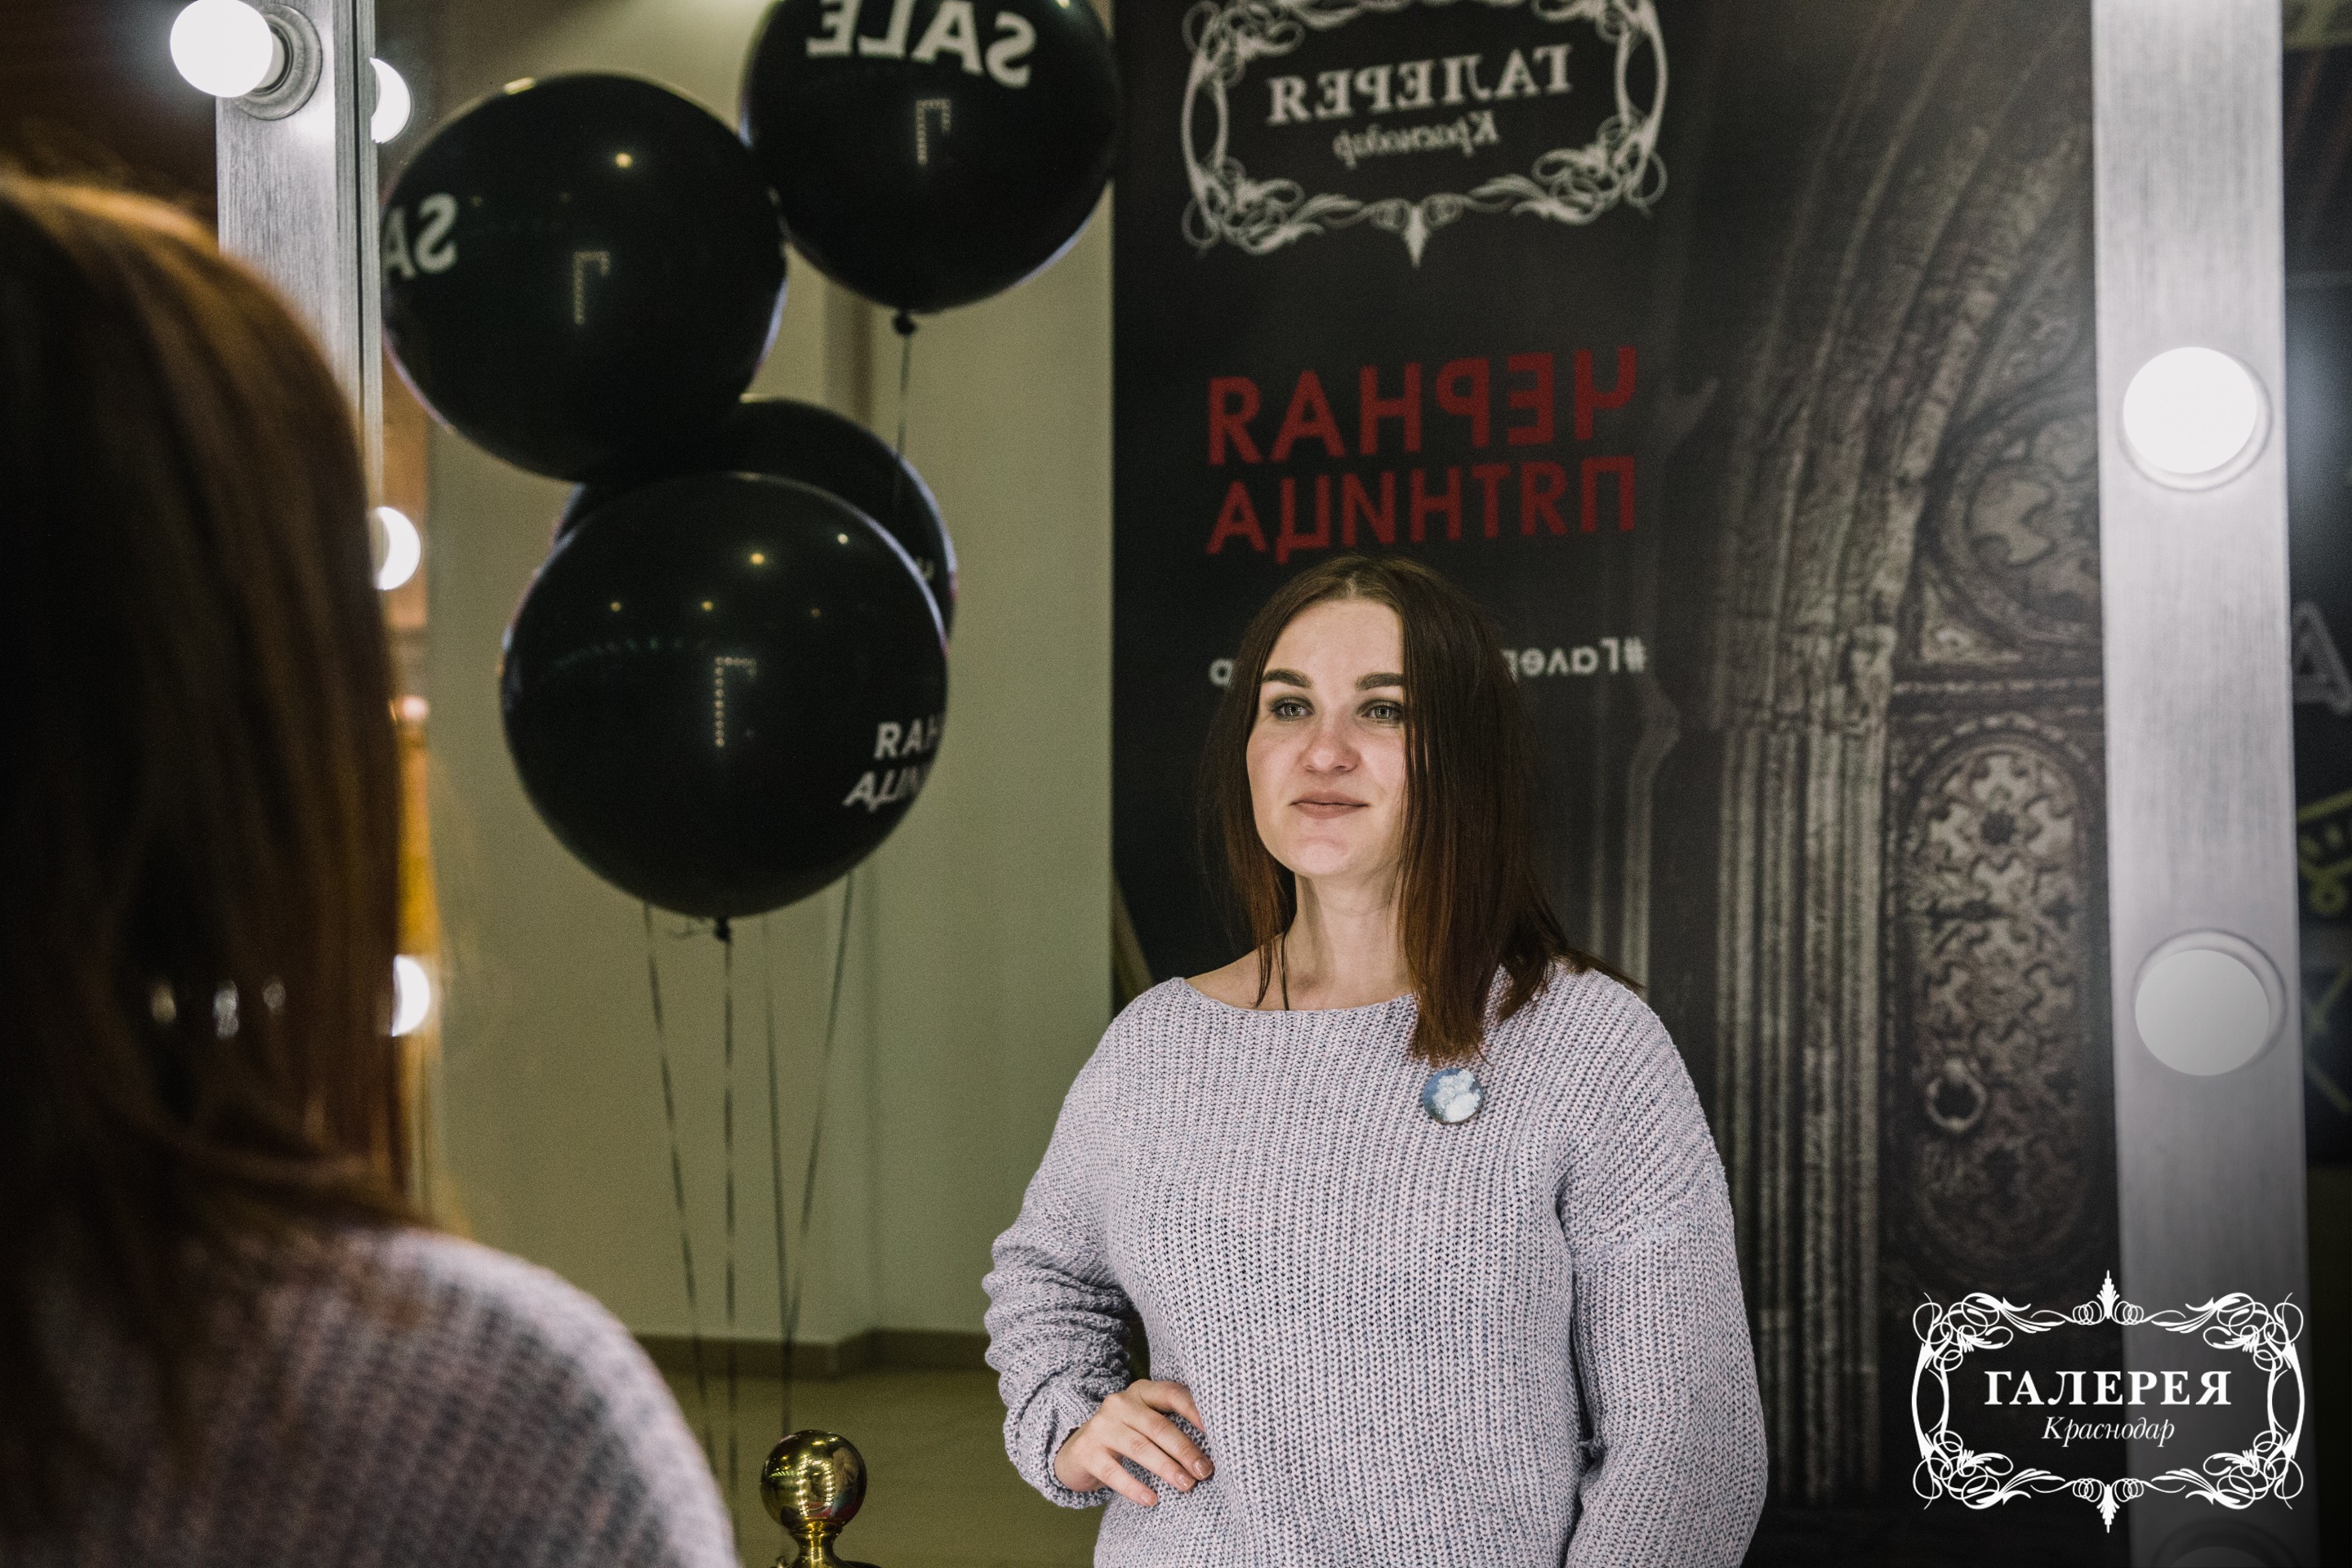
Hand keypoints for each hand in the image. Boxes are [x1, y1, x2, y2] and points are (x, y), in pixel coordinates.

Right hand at [1052, 1379, 1212, 1505]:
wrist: (1077, 1452)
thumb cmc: (1124, 1437)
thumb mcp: (1144, 1422)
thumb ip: (1170, 1424)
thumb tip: (1215, 1446)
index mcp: (1140, 1392)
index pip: (1172, 1394)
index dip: (1195, 1411)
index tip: (1216, 1434)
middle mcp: (1119, 1403)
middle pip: (1158, 1426)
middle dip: (1184, 1450)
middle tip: (1204, 1471)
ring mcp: (1100, 1426)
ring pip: (1139, 1447)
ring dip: (1166, 1468)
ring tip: (1186, 1485)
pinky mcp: (1086, 1451)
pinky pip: (1113, 1471)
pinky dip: (1134, 1487)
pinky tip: (1151, 1499)